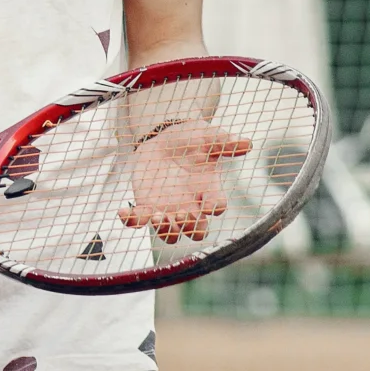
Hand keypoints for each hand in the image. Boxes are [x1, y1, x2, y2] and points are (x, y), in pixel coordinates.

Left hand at [119, 120, 251, 244]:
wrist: (164, 142)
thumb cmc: (190, 141)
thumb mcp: (205, 136)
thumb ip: (223, 141)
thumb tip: (247, 143)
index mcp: (209, 191)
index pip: (218, 206)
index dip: (216, 207)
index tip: (211, 204)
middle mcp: (192, 206)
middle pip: (196, 231)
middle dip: (191, 228)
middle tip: (182, 214)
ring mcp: (169, 209)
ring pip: (171, 233)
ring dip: (165, 230)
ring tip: (158, 216)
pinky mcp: (147, 206)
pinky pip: (139, 220)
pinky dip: (131, 220)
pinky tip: (123, 212)